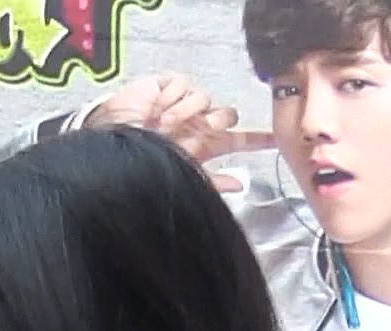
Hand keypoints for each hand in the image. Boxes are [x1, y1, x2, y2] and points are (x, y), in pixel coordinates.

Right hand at [85, 74, 265, 167]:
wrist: (113, 145)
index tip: (276, 140)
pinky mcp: (171, 85)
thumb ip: (212, 182)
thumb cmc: (142, 163)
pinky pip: (185, 84)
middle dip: (214, 124)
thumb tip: (241, 185)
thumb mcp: (181, 175)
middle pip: (226, 116)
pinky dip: (172, 98)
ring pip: (207, 100)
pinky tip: (157, 108)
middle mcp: (197, 124)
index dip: (257, 139)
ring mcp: (185, 104)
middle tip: (192, 133)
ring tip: (164, 125)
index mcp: (202, 147)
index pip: (236, 142)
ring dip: (186, 113)